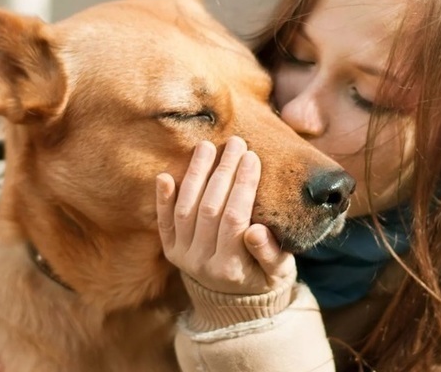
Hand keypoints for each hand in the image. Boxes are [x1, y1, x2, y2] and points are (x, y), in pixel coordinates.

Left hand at [156, 136, 294, 294]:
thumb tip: (255, 231)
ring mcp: (182, 256)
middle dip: (224, 172)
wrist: (235, 298)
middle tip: (235, 143)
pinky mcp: (170, 249)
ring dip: (195, 175)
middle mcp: (201, 264)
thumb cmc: (264, 276)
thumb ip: (269, 253)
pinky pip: (164, 222)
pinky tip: (165, 175)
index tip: (252, 157)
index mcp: (230, 269)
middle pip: (210, 209)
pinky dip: (162, 199)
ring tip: (207, 146)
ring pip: (186, 210)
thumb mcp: (278, 271)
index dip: (243, 186)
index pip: (235, 219)